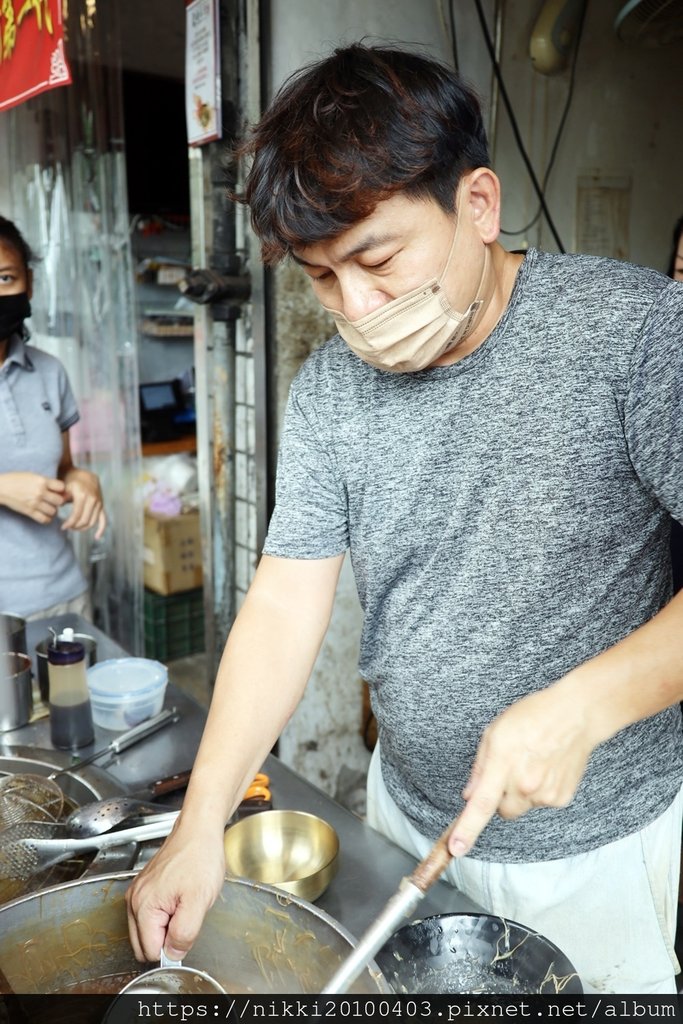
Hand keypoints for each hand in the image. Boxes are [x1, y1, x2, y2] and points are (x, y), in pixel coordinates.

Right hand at [0, 471, 66, 523]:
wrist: (1, 488)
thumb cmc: (17, 480)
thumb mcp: (32, 475)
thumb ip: (46, 481)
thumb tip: (60, 488)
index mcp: (41, 481)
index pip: (61, 487)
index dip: (61, 490)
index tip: (57, 491)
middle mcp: (40, 492)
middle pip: (59, 501)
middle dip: (58, 501)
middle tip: (53, 501)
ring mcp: (35, 503)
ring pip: (54, 511)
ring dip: (53, 511)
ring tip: (48, 508)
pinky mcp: (29, 512)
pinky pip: (44, 519)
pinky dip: (47, 519)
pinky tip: (44, 515)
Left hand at [61, 468, 106, 538]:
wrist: (84, 474)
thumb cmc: (71, 480)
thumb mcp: (64, 486)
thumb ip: (62, 496)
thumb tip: (58, 506)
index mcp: (83, 495)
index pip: (77, 515)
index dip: (69, 523)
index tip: (62, 527)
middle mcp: (93, 499)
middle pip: (85, 520)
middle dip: (75, 526)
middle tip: (66, 527)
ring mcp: (99, 503)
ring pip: (92, 521)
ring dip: (82, 528)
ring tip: (74, 528)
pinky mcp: (102, 505)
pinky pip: (103, 519)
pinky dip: (101, 529)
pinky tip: (96, 537)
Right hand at [125, 823, 226, 961]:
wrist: (199, 830)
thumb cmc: (199, 857)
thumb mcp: (199, 901)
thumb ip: (184, 933)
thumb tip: (172, 954)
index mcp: (143, 906)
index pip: (151, 952)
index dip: (172, 947)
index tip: (186, 929)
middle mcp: (134, 900)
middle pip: (144, 944)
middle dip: (166, 937)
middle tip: (186, 915)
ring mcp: (138, 893)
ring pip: (147, 931)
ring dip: (166, 926)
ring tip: (183, 904)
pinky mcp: (144, 887)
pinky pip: (150, 915)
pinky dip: (164, 914)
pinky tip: (178, 897)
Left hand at [447, 676, 595, 856]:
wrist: (576, 715)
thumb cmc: (532, 717)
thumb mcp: (495, 731)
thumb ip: (479, 767)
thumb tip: (469, 796)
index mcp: (503, 764)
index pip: (482, 804)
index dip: (467, 829)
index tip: (456, 849)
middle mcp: (525, 784)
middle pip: (503, 811)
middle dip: (501, 798)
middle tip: (510, 771)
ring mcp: (545, 794)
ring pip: (523, 806)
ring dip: (522, 793)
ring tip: (533, 763)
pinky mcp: (561, 798)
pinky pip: (541, 803)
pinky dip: (541, 791)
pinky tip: (547, 767)